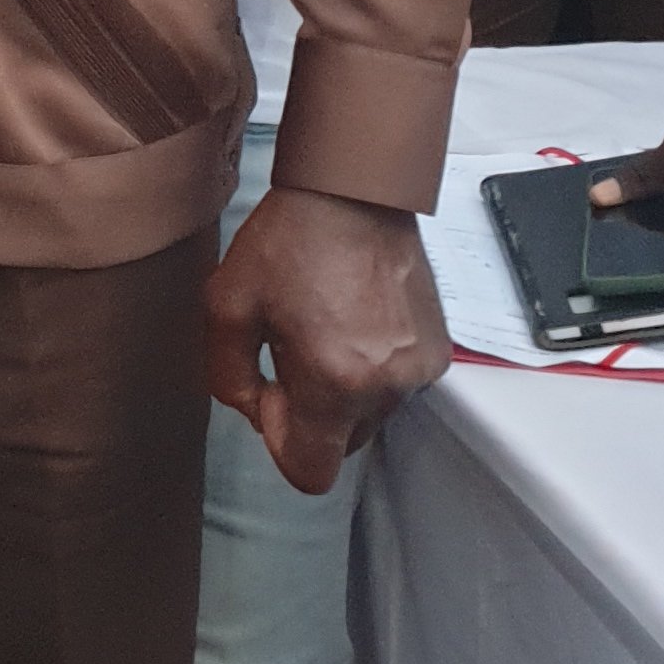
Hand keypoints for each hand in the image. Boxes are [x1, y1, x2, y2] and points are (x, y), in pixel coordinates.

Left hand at [206, 184, 449, 494]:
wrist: (354, 190)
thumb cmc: (287, 242)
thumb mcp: (226, 305)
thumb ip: (228, 378)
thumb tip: (257, 414)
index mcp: (335, 382)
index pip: (311, 473)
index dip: (280, 442)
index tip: (270, 389)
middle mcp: (387, 387)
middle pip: (341, 447)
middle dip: (310, 415)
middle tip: (291, 350)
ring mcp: (419, 371)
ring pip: (368, 417)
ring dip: (341, 390)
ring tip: (324, 325)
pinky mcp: (437, 352)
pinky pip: (394, 387)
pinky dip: (371, 368)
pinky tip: (354, 318)